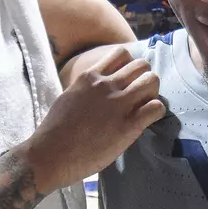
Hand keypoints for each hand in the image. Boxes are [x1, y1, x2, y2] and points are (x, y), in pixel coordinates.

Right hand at [19, 46, 164, 192]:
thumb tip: (97, 89)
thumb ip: (86, 88)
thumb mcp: (69, 96)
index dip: (129, 67)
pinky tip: (147, 121)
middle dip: (144, 78)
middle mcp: (107, 85)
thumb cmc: (54, 131)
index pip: (121, 53)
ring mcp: (119, 104)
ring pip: (152, 81)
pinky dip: (156, 113)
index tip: (127, 81)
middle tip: (139, 95)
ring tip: (144, 107)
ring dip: (152, 93)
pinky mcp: (129, 126)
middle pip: (142, 65)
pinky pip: (157, 107)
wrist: (50, 155)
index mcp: (90, 76)